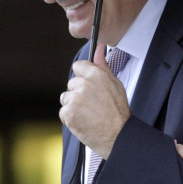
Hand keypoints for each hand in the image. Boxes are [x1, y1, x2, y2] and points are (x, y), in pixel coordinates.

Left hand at [59, 43, 130, 158]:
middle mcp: (84, 84)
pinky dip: (71, 118)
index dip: (83, 77)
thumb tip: (99, 48)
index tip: (89, 86)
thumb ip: (103, 65)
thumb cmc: (118, 111)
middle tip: (92, 105)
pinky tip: (83, 121)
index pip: (79, 66)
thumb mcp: (115, 84)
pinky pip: (64, 111)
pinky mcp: (68, 113)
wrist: (118, 135)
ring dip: (74, 105)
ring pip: (66, 98)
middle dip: (79, 93)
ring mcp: (75, 99)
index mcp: (96, 75)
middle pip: (72, 83)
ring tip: (88, 114)